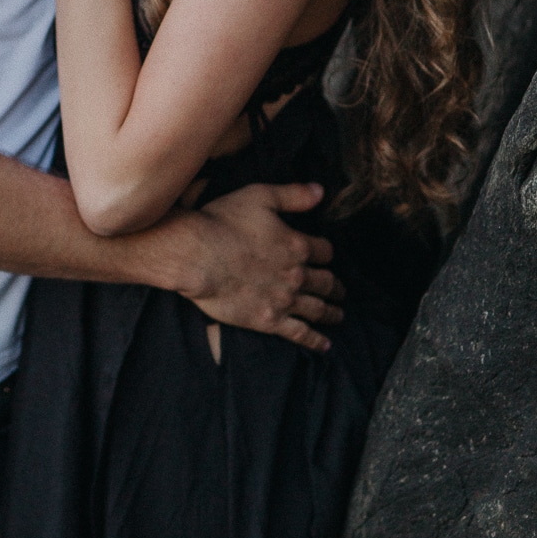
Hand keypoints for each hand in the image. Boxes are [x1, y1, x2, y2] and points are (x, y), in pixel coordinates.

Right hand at [153, 181, 343, 353]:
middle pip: (326, 282)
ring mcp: (284, 300)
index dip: (326, 252)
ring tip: (338, 315)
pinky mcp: (268, 320)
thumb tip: (321, 192)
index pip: (324, 251)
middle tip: (340, 291)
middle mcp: (296, 275)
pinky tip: (325, 346)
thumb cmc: (222, 222)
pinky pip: (299, 333)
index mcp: (297, 245)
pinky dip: (315, 341)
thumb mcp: (260, 196)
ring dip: (332, 312)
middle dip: (335, 286)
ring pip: (318, 308)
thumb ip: (293, 195)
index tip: (324, 255)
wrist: (196, 256)